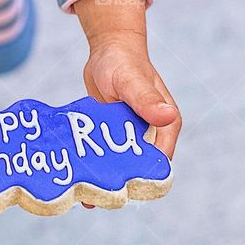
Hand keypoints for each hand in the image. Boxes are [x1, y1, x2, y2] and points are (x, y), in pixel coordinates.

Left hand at [71, 0, 181, 208]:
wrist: (109, 47)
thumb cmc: (123, 60)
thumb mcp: (130, 79)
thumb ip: (145, 98)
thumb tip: (168, 116)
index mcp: (166, 126)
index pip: (158, 163)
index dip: (140, 178)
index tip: (115, 188)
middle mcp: (153, 134)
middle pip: (140, 169)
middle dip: (119, 184)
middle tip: (92, 198)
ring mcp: (134, 135)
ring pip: (122, 164)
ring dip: (105, 177)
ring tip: (81, 194)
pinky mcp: (116, 133)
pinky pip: (108, 153)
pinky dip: (96, 162)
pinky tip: (77, 174)